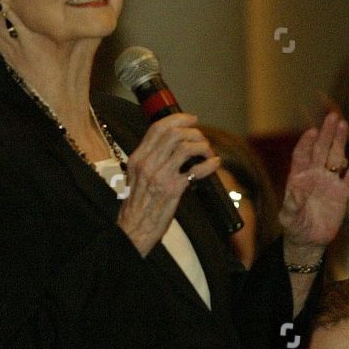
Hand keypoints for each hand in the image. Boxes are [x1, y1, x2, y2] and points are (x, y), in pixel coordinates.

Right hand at [116, 113, 219, 256]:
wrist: (133, 229)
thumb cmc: (137, 205)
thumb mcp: (136, 176)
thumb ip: (151, 160)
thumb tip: (172, 148)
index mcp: (137, 158)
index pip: (157, 128)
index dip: (178, 119)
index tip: (192, 119)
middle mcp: (147, 164)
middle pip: (174, 133)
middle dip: (193, 132)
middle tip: (202, 139)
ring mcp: (160, 176)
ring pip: (185, 147)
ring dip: (202, 146)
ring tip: (207, 152)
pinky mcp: (172, 189)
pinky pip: (196, 170)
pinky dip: (209, 164)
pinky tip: (215, 163)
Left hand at [280, 112, 348, 256]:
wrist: (309, 240)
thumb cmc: (294, 227)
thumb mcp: (288, 218)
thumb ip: (291, 205)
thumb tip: (294, 191)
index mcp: (298, 178)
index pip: (302, 155)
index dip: (306, 143)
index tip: (312, 132)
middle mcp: (314, 176)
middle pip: (321, 150)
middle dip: (326, 134)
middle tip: (332, 117)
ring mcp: (329, 183)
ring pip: (336, 158)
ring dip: (339, 142)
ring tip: (343, 124)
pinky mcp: (342, 193)